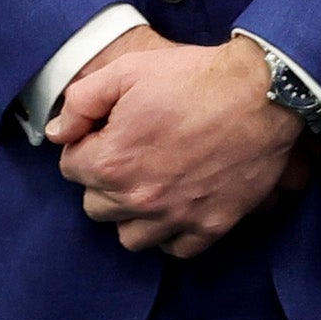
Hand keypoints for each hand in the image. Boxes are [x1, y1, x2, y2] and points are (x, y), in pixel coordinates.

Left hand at [50, 29, 305, 256]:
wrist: (263, 92)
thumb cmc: (195, 77)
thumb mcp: (128, 70)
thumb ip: (81, 101)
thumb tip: (57, 133)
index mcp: (112, 161)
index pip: (71, 169)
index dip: (87, 145)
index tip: (109, 131)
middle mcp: (139, 198)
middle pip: (96, 206)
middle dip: (105, 180)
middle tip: (131, 154)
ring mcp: (176, 217)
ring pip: (130, 237)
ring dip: (132, 214)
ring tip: (150, 186)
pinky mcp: (211, 225)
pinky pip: (176, 249)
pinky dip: (171, 235)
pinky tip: (177, 207)